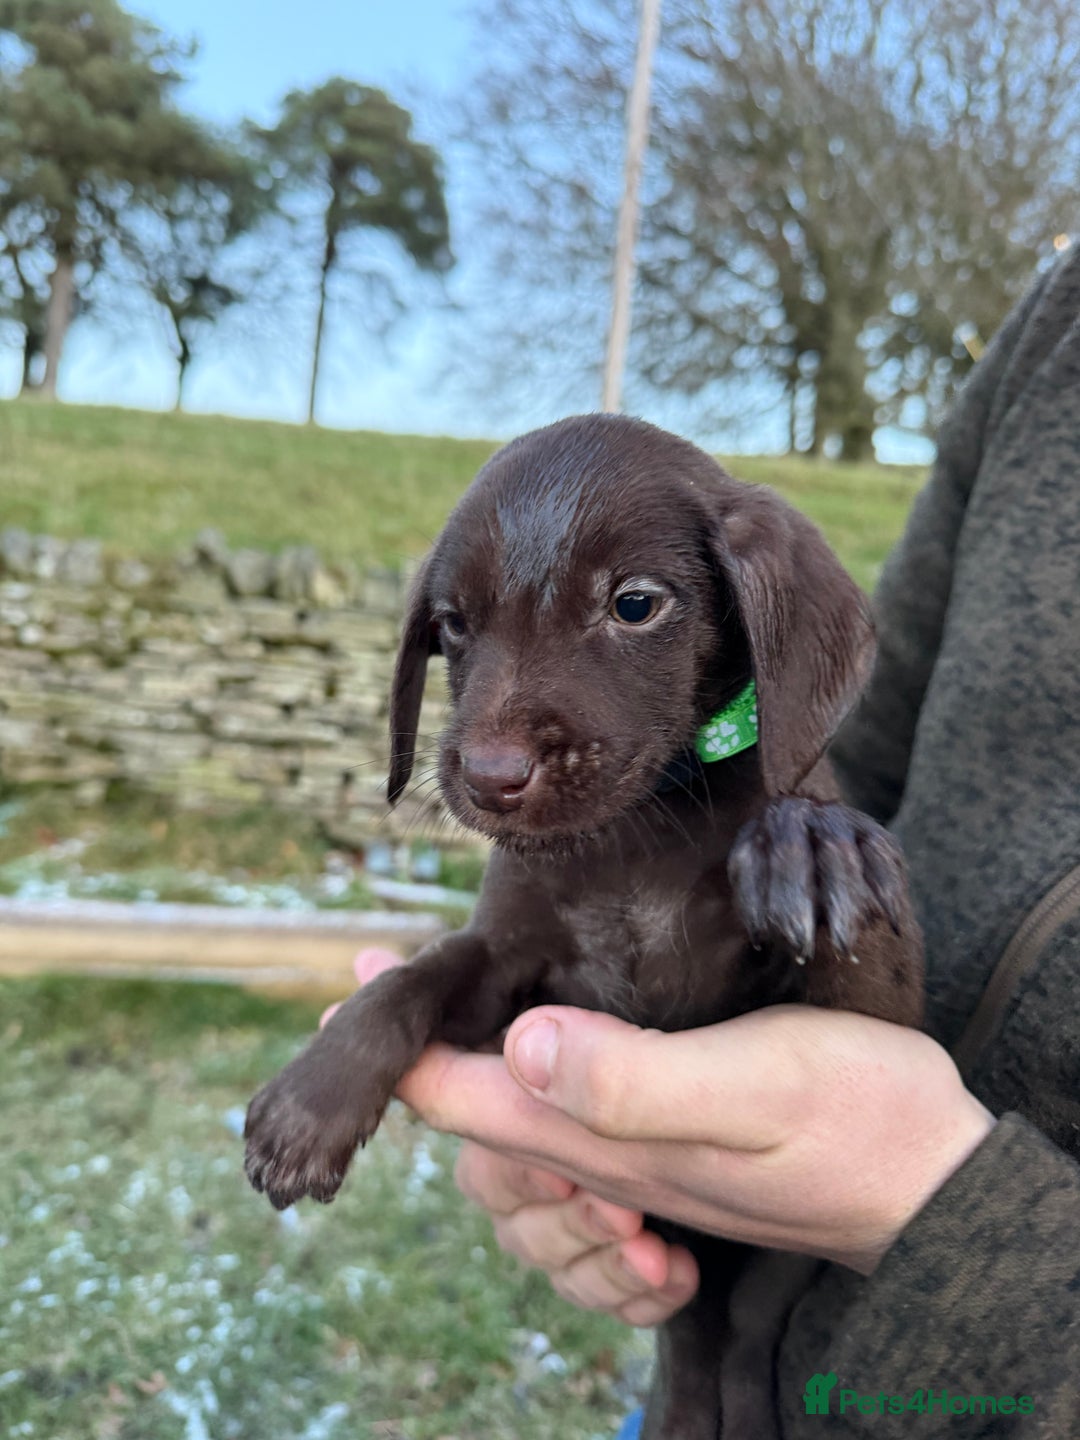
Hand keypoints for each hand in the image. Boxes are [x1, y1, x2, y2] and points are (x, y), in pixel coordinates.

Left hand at [337, 951, 994, 1320]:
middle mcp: (603, 1153)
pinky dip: (528, 1084)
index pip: (461, 1098)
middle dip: (419, 1054)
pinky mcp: (668, 1144)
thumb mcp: (746, 1089)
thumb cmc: (848, 1120)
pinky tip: (536, 1042)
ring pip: (515, 1120)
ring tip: (436, 1010)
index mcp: (602, 1137)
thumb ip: (632, 1079)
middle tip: (381, 971)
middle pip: (474, 1113)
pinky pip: (568, 1125)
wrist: (927, 1176)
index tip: (354, 969)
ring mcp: (635, 1155)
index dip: (397, 1044)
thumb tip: (520, 1044)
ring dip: (466, 1073)